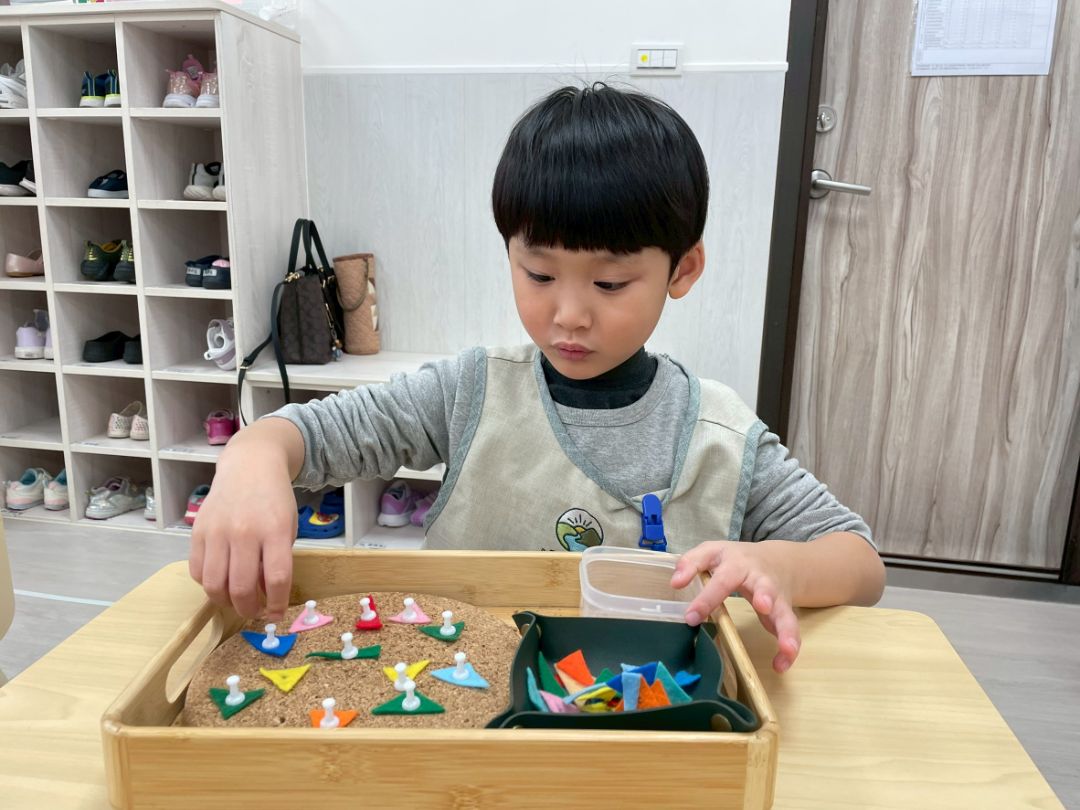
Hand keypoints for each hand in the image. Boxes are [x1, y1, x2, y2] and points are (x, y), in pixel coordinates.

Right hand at [189, 438, 298, 621]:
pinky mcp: (198, 531)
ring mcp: (217, 532)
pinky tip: (220, 581)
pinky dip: (207, 584)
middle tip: (254, 612)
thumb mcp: (287, 527)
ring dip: (225, 602)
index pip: (276, 579)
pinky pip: (197, 571)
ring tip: (235, 601)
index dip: (276, 604)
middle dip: (249, 609)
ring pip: (214, 585)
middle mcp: (244, 532)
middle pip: (241, 588)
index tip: (276, 614)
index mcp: (274, 531)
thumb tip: (266, 596)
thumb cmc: (274, 500)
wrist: (250, 466)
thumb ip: (277, 559)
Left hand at [670, 541, 800, 673]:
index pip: (721, 579)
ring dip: (786, 628)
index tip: (691, 618)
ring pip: (784, 612)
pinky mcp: (785, 612)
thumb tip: (675, 583)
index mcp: (737, 564)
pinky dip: (789, 649)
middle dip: (765, 596)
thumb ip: (691, 562)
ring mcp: (776, 596)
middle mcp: (760, 578)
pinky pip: (790, 630)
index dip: (706, 597)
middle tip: (763, 606)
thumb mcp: (711, 552)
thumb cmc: (734, 559)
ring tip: (787, 647)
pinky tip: (781, 665)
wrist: (776, 560)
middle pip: (764, 587)